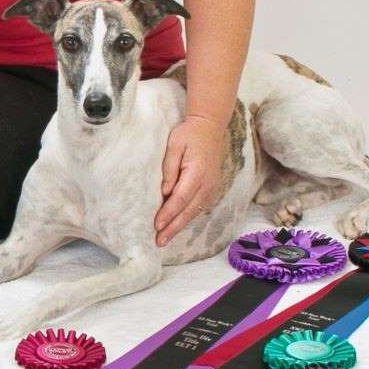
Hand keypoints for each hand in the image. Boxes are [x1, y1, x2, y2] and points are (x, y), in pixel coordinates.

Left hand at [155, 114, 226, 246]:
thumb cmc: (189, 134)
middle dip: (173, 227)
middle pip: (188, 211)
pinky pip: (198, 207)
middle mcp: (207, 184)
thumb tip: (165, 192)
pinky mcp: (211, 188)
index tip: (156, 225)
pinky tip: (177, 224)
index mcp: (197, 173)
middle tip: (159, 241)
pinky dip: (187, 218)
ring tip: (165, 238)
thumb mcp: (174, 146)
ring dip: (180, 226)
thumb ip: (169, 169)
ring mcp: (211, 187)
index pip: (180, 199)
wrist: (210, 127)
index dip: (168, 213)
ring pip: (194, 212)